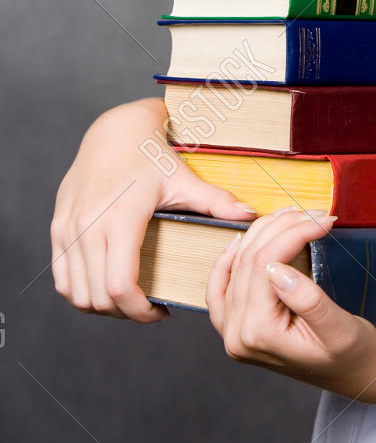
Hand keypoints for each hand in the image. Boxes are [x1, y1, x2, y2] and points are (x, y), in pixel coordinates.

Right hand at [51, 98, 257, 322]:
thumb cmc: (150, 154)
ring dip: (101, 306)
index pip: (120, 286)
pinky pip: (61, 278)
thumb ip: (216, 201)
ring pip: (75, 294)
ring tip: (129, 300)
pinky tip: (105, 287)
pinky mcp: (57, 227)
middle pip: (98, 297)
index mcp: (121, 217)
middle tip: (150, 308)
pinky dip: (80, 293)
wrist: (112, 129)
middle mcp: (88, 225)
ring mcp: (67, 228)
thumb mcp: (183, 178)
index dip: (140, 311)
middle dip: (125, 313)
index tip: (161, 312)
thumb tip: (251, 216)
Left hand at [204, 207, 375, 399]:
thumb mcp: (339, 329)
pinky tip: (241, 242)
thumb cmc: (352, 355)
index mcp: (258, 336)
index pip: (265, 266)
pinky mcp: (236, 327)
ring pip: (234, 267)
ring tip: (290, 217)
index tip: (323, 219)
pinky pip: (220, 288)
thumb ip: (307, 301)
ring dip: (260, 236)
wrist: (353, 374)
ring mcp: (231, 332)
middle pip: (247, 262)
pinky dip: (228, 261)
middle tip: (312, 213)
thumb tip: (276, 268)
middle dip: (280, 229)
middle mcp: (236, 336)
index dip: (293, 234)